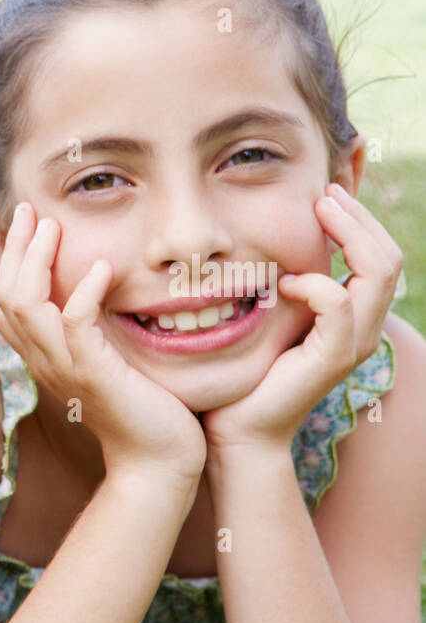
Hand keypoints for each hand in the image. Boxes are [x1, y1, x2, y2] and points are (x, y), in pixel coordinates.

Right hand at [0, 201, 206, 482]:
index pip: (4, 302)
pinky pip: (75, 324)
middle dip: (13, 247)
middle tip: (28, 208)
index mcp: (43, 356)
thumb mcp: (110, 361)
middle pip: (5, 295)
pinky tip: (101, 268)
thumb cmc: (144, 410)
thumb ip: (97, 329)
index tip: (13, 219)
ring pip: (26, 304)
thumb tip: (99, 288)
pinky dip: (84, 292)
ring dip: (37, 260)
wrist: (157, 461)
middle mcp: (43, 360)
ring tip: (52, 226)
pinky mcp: (93, 374)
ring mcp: (64, 368)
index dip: (2, 260)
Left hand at [201, 183, 402, 454]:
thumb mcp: (264, 318)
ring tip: (318, 211)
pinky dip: (318, 286)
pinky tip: (286, 281)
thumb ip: (277, 284)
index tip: (324, 193)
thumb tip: (264, 244)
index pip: (378, 255)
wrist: (235, 430)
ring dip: (351, 235)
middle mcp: (361, 329)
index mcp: (350, 317)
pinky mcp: (331, 359)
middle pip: (388, 256)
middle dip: (359, 218)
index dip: (359, 220)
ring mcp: (351, 344)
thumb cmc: (242, 376)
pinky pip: (341, 308)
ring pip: (378, 273)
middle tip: (325, 192)